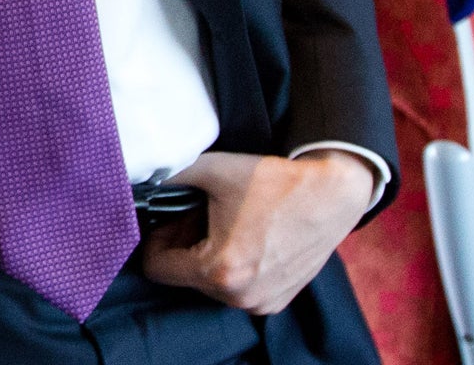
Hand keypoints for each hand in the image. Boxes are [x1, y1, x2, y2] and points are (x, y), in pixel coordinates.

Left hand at [141, 150, 373, 314]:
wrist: (331, 195)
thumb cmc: (276, 182)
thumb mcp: (216, 169)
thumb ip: (171, 171)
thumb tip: (142, 170)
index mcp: (219, 270)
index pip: (156, 267)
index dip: (158, 236)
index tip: (174, 214)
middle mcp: (238, 297)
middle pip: (183, 274)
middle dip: (185, 243)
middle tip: (203, 212)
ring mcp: (260, 303)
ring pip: (209, 282)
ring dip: (209, 253)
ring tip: (229, 223)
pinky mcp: (276, 302)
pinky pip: (236, 289)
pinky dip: (235, 266)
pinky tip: (249, 237)